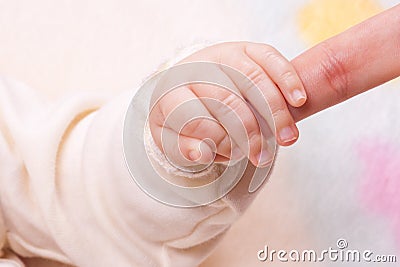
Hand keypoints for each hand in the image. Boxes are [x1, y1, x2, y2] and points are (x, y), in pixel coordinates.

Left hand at [149, 42, 306, 167]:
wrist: (194, 89)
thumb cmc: (186, 119)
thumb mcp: (175, 140)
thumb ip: (184, 150)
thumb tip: (203, 153)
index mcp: (170, 92)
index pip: (193, 117)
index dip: (217, 141)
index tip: (236, 157)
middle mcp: (195, 67)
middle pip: (226, 99)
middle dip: (249, 132)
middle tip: (263, 157)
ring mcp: (223, 54)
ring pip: (252, 79)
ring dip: (274, 111)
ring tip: (287, 139)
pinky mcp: (246, 48)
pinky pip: (269, 58)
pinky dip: (286, 79)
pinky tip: (298, 99)